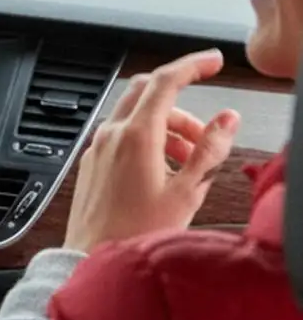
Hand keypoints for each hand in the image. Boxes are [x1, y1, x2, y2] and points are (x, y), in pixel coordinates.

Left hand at [62, 49, 240, 251]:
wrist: (91, 258)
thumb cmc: (137, 232)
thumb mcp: (187, 191)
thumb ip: (210, 150)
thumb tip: (227, 119)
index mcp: (135, 135)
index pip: (165, 81)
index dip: (192, 65)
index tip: (212, 61)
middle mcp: (111, 135)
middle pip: (146, 92)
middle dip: (181, 102)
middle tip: (205, 128)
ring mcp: (97, 148)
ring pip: (135, 115)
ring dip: (167, 125)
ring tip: (190, 158)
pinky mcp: (92, 163)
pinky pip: (122, 135)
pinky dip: (147, 139)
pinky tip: (164, 168)